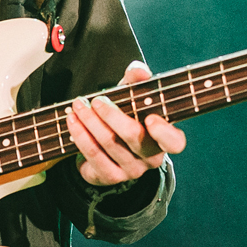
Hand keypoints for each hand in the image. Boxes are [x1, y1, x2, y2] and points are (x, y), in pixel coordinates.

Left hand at [66, 61, 186, 186]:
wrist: (108, 147)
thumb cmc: (127, 115)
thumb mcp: (133, 96)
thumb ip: (137, 80)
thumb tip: (139, 70)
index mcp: (164, 137)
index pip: (174, 142)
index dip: (164, 133)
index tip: (150, 119)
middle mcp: (152, 157)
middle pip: (133, 136)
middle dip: (110, 115)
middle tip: (95, 100)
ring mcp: (132, 170)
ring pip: (109, 143)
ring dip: (89, 121)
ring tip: (78, 105)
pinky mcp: (110, 176)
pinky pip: (93, 154)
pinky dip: (80, 135)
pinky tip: (72, 121)